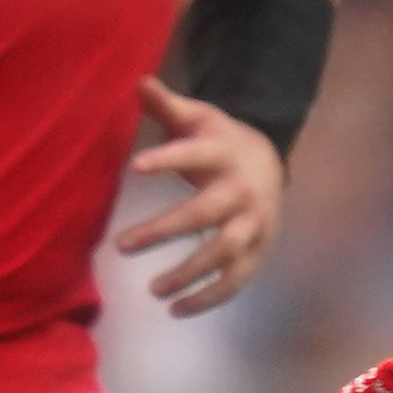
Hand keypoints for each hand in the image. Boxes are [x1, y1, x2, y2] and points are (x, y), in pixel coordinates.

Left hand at [113, 80, 286, 316]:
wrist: (270, 162)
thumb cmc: (220, 140)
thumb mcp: (198, 118)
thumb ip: (168, 106)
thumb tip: (138, 82)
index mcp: (224, 152)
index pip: (194, 154)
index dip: (167, 159)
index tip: (134, 167)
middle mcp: (242, 190)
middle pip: (204, 213)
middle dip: (163, 230)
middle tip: (121, 245)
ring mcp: (254, 224)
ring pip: (223, 253)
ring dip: (188, 273)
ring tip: (152, 290)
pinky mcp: (258, 251)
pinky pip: (236, 280)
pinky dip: (209, 298)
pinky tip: (176, 310)